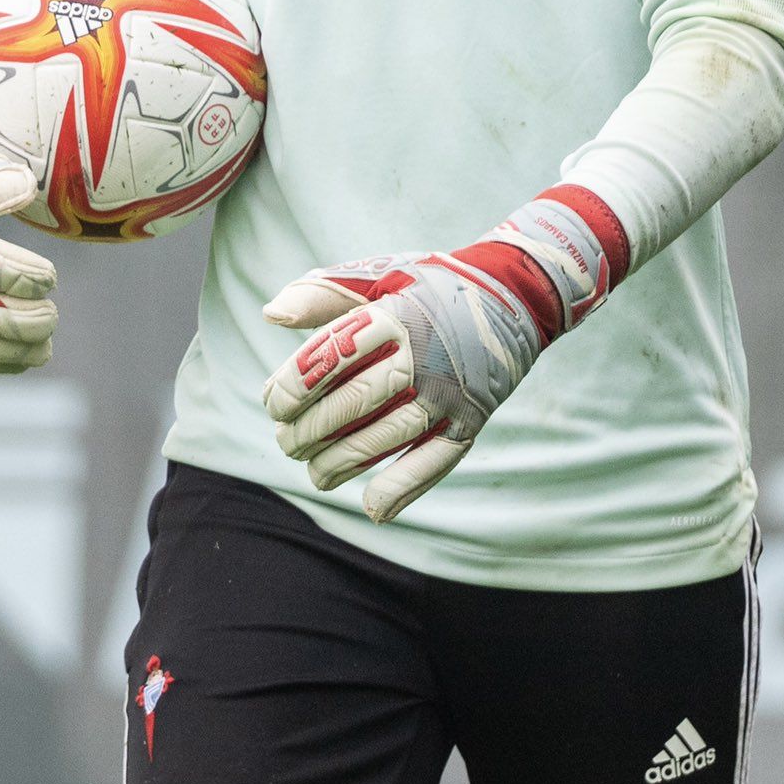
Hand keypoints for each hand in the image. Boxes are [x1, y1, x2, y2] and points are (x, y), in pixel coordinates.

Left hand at [260, 187, 629, 522]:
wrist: (512, 296)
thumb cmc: (428, 287)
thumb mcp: (379, 275)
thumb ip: (324, 293)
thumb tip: (270, 313)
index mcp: (394, 315)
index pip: (333, 354)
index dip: (295, 384)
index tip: (273, 403)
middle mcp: (424, 354)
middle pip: (356, 401)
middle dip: (311, 430)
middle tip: (286, 442)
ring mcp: (450, 392)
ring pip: (388, 437)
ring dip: (344, 462)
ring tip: (315, 474)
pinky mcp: (473, 420)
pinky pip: (436, 461)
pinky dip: (404, 487)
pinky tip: (372, 508)